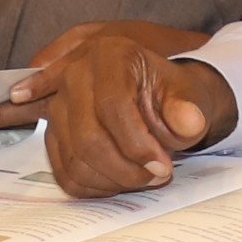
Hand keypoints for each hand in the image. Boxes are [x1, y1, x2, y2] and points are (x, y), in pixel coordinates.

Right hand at [0, 24, 232, 194]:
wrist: (154, 97)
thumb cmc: (170, 94)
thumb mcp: (189, 95)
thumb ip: (189, 109)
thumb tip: (188, 122)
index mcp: (110, 54)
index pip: (112, 105)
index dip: (137, 144)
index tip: (161, 167)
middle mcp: (75, 74)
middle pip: (87, 137)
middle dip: (125, 169)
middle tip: (156, 176)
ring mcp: (57, 104)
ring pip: (75, 160)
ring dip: (112, 180)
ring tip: (142, 176)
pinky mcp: (52, 132)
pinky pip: (65, 173)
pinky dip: (95, 187)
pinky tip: (119, 180)